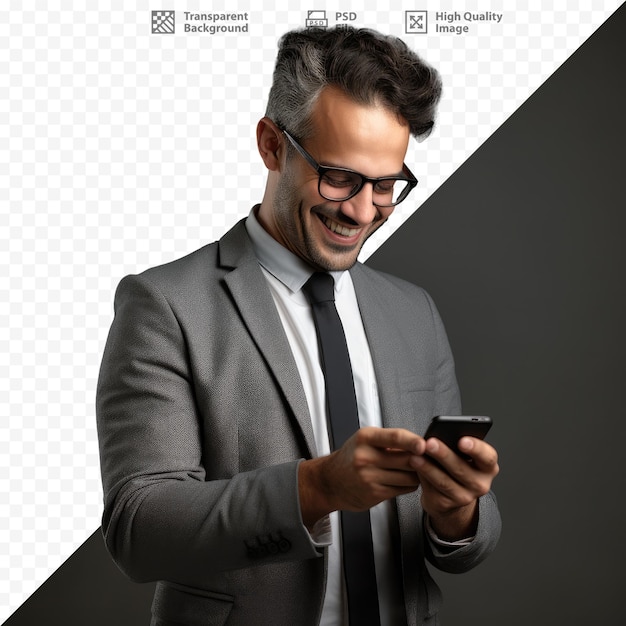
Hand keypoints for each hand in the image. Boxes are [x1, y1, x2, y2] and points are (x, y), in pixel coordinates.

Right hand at [299, 427, 425, 528]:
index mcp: (365, 438)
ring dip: (417, 474)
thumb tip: (419, 442)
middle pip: (406, 459)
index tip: (424, 444)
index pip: (395, 437)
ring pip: (408, 476)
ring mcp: (370, 477)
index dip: (412, 441)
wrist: (329, 482)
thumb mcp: (364, 440)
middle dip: (421, 459)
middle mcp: (366, 457)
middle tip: (428, 457)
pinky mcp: (375, 494)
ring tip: (414, 469)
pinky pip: (403, 489)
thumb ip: (389, 440)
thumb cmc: (350, 458)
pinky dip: (409, 485)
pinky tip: (403, 479)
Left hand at [410, 436, 499, 539]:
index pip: (488, 457)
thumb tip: (438, 435)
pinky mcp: (446, 504)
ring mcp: (464, 497)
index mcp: (488, 467)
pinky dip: (422, 474)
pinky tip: (413, 463)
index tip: (462, 440)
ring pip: (444, 480)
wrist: (451, 495)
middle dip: (443, 454)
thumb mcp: (464, 456)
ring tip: (416, 454)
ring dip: (428, 466)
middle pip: (461, 469)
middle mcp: (480, 484)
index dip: (476, 448)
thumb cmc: (457, 465)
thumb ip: (456, 445)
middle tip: (430, 442)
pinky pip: (432, 488)